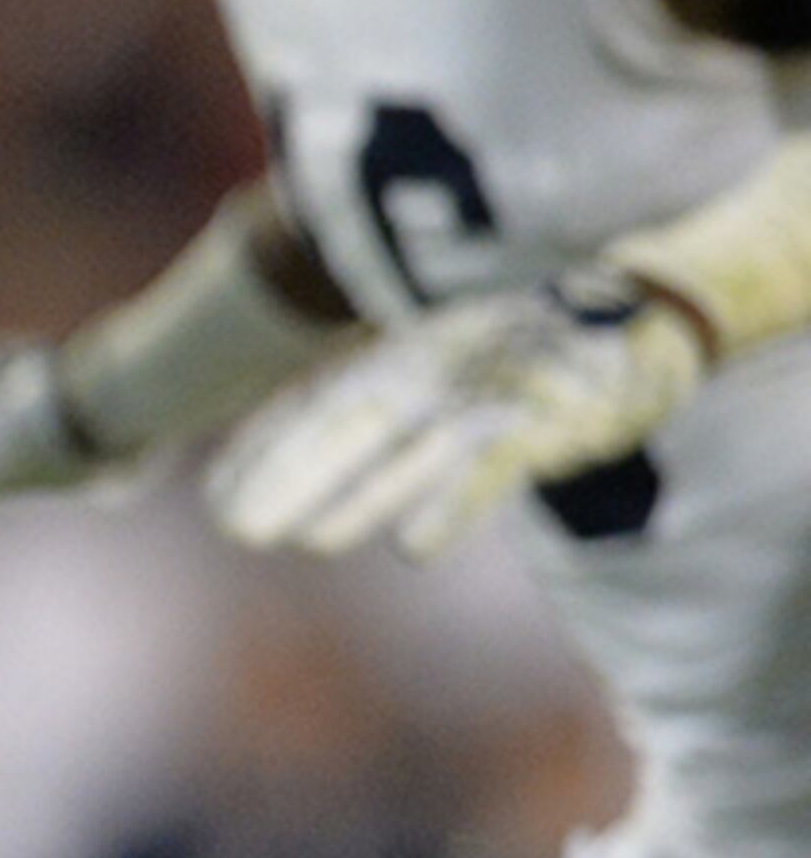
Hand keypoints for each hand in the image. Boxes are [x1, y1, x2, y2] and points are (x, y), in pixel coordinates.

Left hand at [205, 272, 705, 559]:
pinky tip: (415, 548)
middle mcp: (434, 370)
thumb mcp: (445, 357)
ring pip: (412, 451)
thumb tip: (312, 440)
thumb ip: (386, 389)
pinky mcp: (545, 423)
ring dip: (359, 497)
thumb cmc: (526, 345)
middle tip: (236, 529)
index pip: (320, 403)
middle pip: (350, 428)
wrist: (641, 310)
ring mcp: (487, 393)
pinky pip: (492, 467)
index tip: (215, 494)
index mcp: (404, 354)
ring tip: (308, 543)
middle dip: (293, 478)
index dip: (268, 448)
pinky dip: (454, 504)